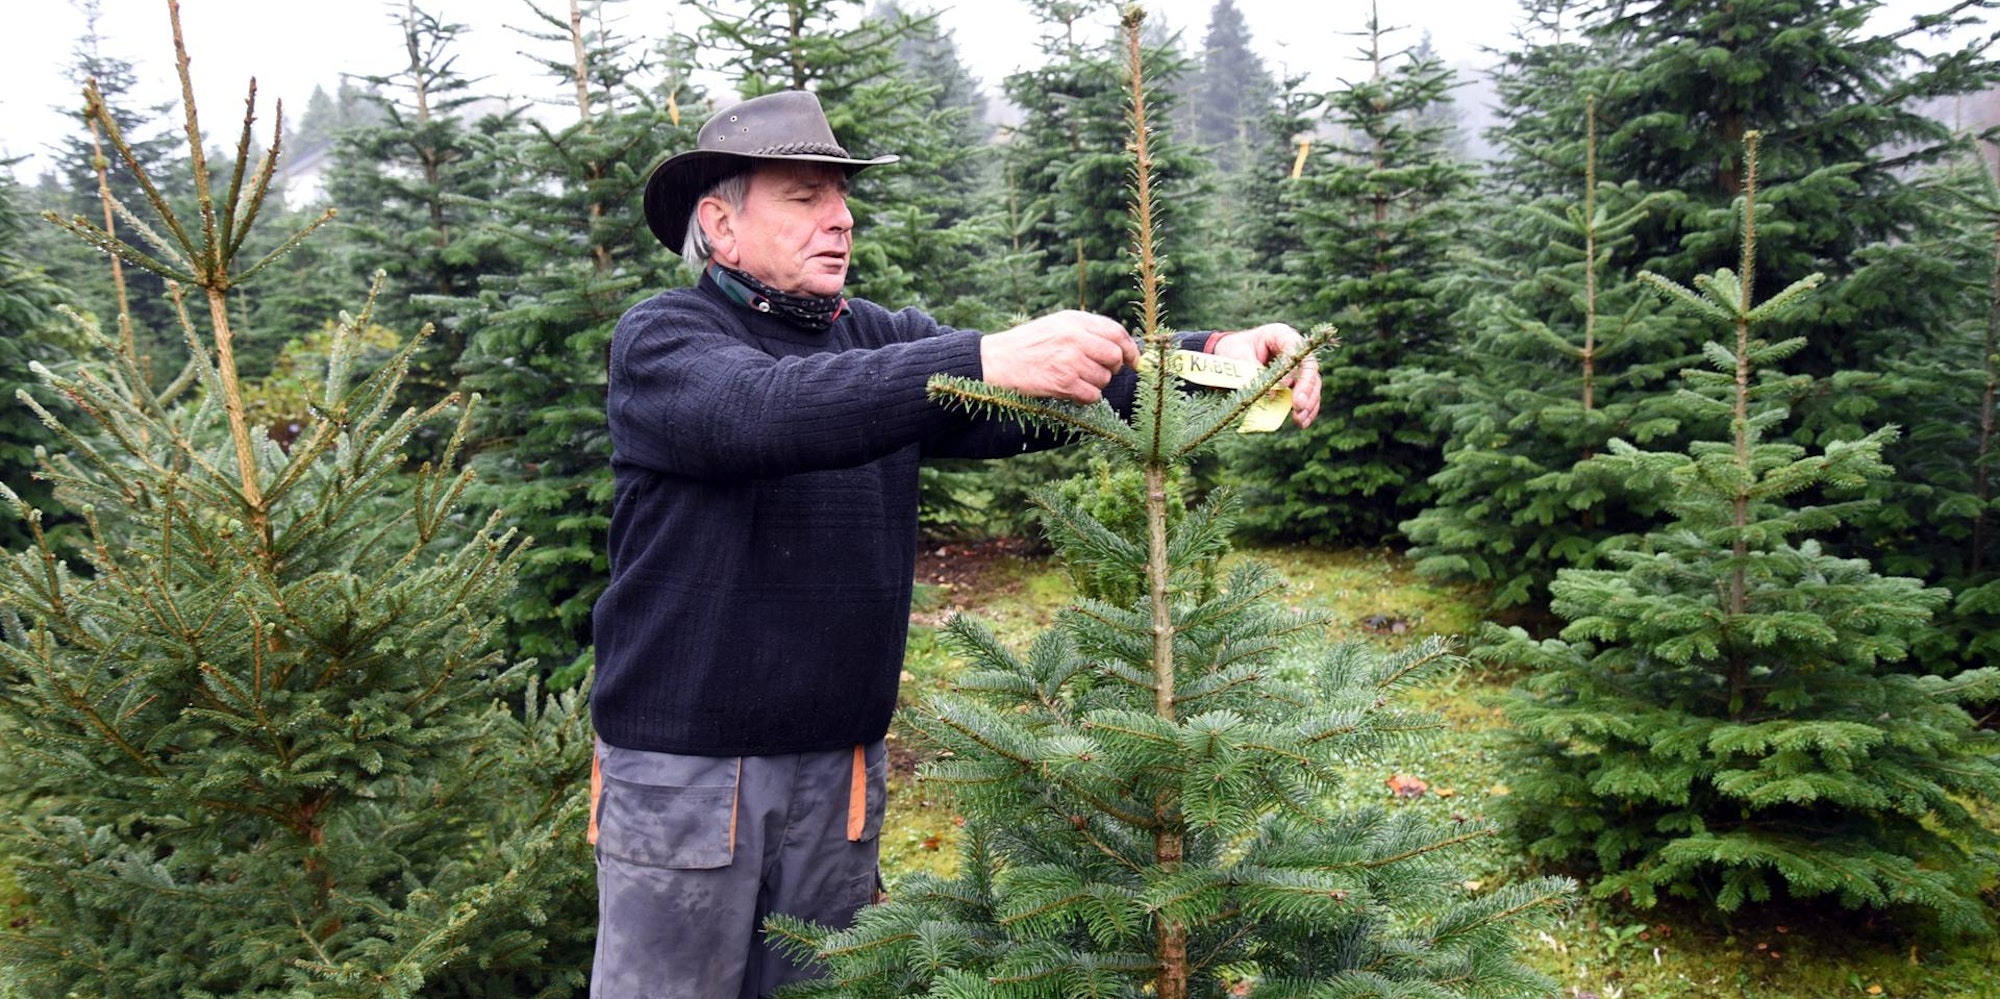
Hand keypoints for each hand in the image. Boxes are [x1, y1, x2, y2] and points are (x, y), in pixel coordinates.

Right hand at [980, 310, 1139, 404]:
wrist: (997, 360)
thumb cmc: (1029, 344)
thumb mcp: (1058, 325)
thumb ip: (1087, 330)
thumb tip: (1121, 346)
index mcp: (1075, 320)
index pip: (1116, 332)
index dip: (1129, 349)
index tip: (1133, 361)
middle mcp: (1075, 337)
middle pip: (1114, 356)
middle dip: (1112, 368)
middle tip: (1097, 371)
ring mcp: (1070, 360)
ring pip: (1104, 378)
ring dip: (1095, 384)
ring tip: (1075, 379)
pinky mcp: (1063, 382)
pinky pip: (1092, 395)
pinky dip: (1086, 397)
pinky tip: (1071, 391)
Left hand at [1212, 323, 1320, 427]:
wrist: (1226, 355)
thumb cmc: (1232, 350)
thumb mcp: (1238, 356)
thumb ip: (1255, 372)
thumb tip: (1272, 393)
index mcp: (1281, 335)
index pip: (1296, 351)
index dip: (1293, 370)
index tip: (1284, 387)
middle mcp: (1294, 350)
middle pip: (1310, 369)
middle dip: (1306, 390)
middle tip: (1298, 407)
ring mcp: (1297, 367)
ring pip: (1312, 384)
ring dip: (1309, 404)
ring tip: (1300, 420)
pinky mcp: (1295, 383)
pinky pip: (1307, 396)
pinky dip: (1306, 410)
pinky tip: (1302, 422)